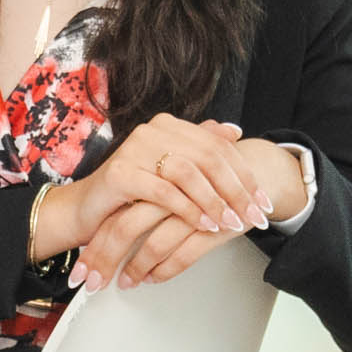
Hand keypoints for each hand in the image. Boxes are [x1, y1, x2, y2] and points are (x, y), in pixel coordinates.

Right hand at [63, 118, 299, 284]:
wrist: (88, 210)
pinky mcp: (120, 173)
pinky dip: (187, 209)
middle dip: (236, 191)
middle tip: (253, 216)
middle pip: (208, 157)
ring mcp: (135, 148)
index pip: (218, 147)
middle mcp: (153, 131)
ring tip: (229, 223)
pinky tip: (203, 224)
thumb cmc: (132, 194)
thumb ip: (200, 148)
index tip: (263, 203)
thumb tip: (234, 131)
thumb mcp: (172, 173)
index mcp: (169, 126)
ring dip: (213, 201)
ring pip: (188, 172)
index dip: (245, 176)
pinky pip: (163, 191)